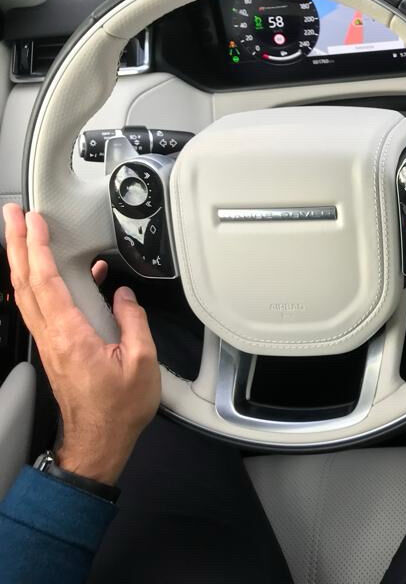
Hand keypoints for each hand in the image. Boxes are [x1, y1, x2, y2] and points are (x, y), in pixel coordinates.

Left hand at [3, 204, 159, 485]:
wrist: (98, 440)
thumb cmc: (118, 409)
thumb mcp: (141, 362)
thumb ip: (133, 322)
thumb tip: (126, 296)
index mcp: (70, 335)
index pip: (45, 281)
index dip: (37, 247)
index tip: (34, 222)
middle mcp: (52, 336)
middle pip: (24, 281)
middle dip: (16, 244)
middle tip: (13, 215)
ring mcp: (49, 342)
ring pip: (26, 293)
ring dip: (21, 260)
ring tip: (23, 235)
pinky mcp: (55, 348)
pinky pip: (41, 306)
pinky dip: (43, 282)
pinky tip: (63, 273)